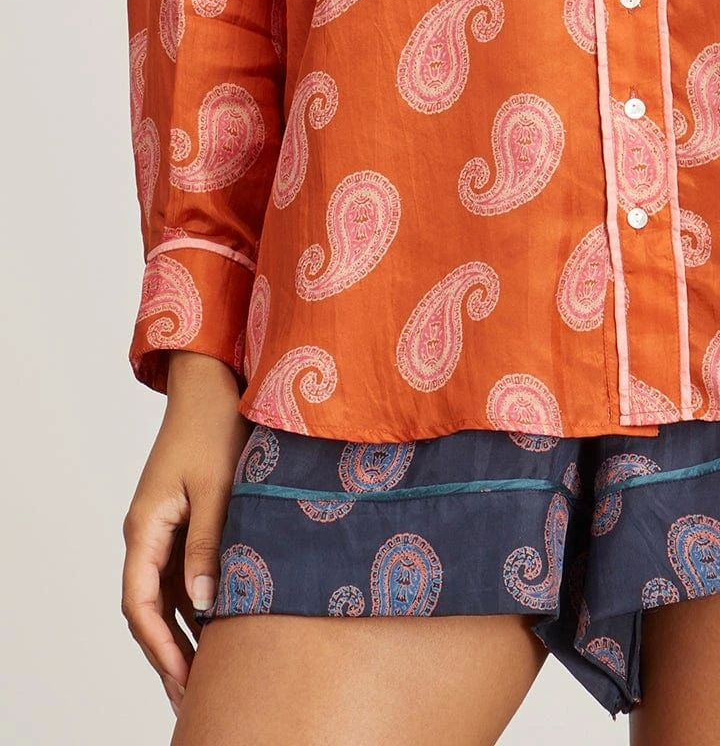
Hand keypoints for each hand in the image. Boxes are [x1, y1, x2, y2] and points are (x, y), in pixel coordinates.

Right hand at [121, 351, 251, 718]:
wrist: (213, 385)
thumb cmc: (214, 428)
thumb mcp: (217, 489)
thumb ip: (210, 546)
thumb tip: (203, 606)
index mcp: (145, 527)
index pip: (139, 603)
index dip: (158, 645)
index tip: (182, 678)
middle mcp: (146, 534)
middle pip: (147, 609)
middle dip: (166, 655)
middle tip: (190, 698)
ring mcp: (163, 529)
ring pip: (163, 597)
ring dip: (180, 635)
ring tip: (203, 678)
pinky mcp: (182, 522)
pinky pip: (180, 577)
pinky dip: (192, 607)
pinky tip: (214, 631)